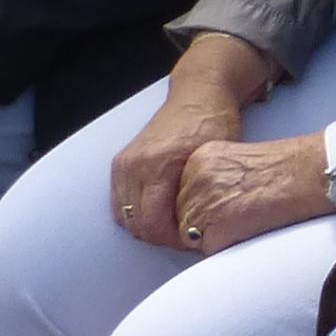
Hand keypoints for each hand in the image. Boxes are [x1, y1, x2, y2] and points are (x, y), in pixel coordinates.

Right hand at [108, 37, 259, 247]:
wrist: (198, 93)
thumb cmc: (213, 123)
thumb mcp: (215, 160)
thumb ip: (201, 196)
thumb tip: (198, 232)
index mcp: (156, 165)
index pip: (153, 224)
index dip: (174, 241)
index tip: (193, 241)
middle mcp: (133, 165)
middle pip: (137, 224)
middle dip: (161, 237)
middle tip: (187, 237)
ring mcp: (123, 164)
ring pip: (125, 217)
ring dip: (147, 228)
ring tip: (175, 227)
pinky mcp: (121, 164)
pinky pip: (120, 203)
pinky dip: (136, 214)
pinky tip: (160, 214)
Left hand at [170, 131, 335, 253]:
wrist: (309, 174)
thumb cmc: (285, 170)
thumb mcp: (237, 163)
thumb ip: (213, 181)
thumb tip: (203, 208)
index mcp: (198, 159)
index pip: (182, 197)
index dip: (205, 208)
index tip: (231, 204)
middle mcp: (194, 178)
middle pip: (183, 218)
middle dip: (206, 225)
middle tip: (240, 215)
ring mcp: (202, 204)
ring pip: (193, 238)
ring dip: (215, 238)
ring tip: (247, 221)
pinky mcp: (215, 229)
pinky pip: (209, 252)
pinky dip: (228, 248)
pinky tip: (250, 229)